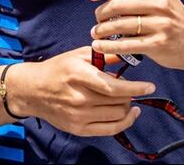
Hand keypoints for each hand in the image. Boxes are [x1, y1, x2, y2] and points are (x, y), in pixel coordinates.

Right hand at [6, 46, 152, 136]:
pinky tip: (130, 114)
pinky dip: (124, 123)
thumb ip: (104, 55)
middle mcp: (79, 99)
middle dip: (131, 95)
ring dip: (128, 107)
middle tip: (133, 88)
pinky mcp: (78, 129)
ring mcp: (78, 116)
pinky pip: (109, 130)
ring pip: (117, 115)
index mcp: (80, 76)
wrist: (33, 90)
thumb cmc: (58, 69)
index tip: (150, 86)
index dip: (135, 87)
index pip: (114, 87)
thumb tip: (128, 54)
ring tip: (128, 99)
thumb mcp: (79, 55)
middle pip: (118, 102)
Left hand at [88, 0, 183, 71]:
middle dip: (102, 12)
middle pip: (120, 4)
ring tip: (96, 33)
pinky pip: (126, 45)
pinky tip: (99, 46)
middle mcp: (161, 4)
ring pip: (121, 25)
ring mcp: (161, 24)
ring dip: (102, 30)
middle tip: (97, 18)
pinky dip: (109, 46)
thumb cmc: (171, 17)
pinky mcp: (158, 44)